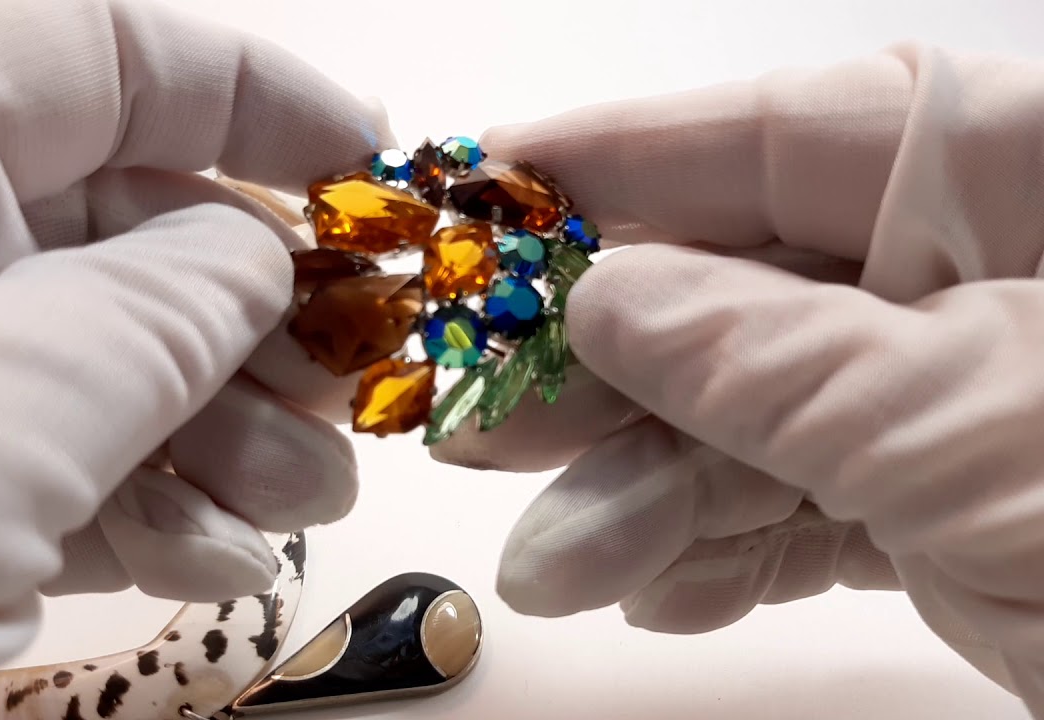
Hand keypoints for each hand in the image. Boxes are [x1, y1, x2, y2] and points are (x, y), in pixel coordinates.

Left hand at [0, 0, 383, 716]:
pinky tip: (211, 561)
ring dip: (222, 423)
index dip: (252, 95)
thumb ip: (154, 310)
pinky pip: (44, 461)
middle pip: (113, 217)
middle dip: (254, 306)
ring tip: (303, 503)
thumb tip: (260, 262)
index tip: (374, 173)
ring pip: (93, 352)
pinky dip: (144, 503)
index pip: (90, 52)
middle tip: (353, 392)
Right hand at [433, 43, 1043, 711]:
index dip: (602, 167)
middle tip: (466, 415)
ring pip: (749, 420)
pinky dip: (725, 556)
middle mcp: (963, 272)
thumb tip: (599, 299)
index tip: (471, 199)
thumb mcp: (973, 421)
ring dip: (646, 495)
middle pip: (728, 291)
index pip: (762, 140)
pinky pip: (803, 510)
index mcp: (999, 174)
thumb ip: (770, 361)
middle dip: (595, 366)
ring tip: (559, 566)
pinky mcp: (947, 508)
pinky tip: (657, 591)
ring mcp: (949, 397)